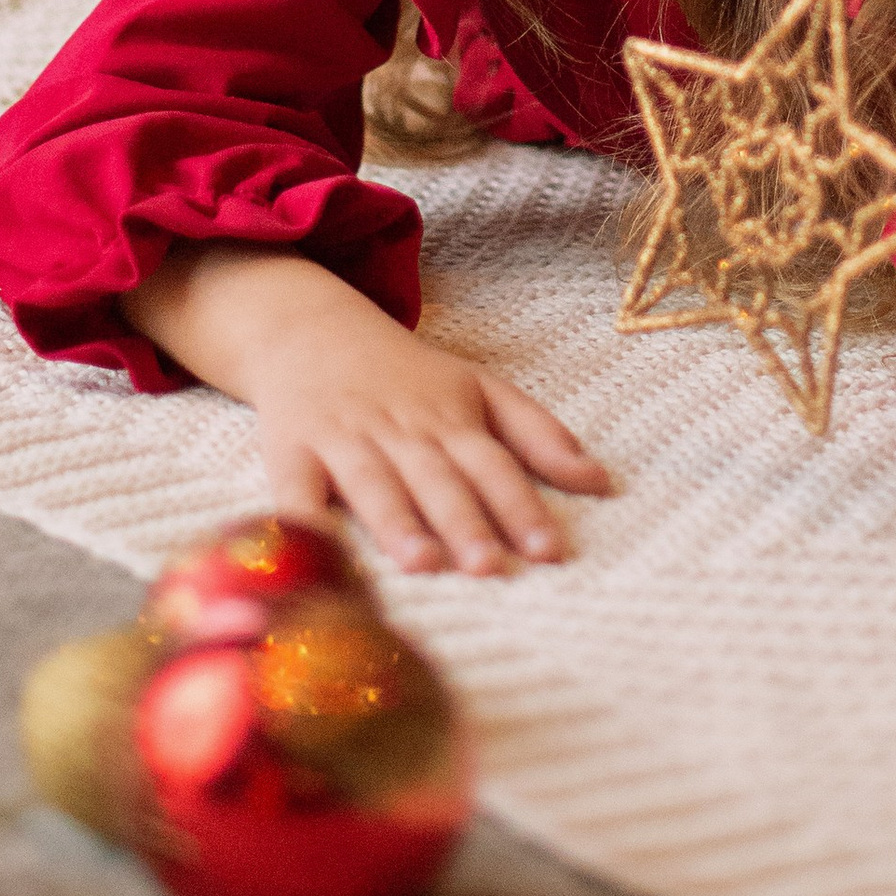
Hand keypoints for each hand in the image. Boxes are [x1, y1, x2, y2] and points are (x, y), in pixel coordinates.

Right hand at [126, 246, 610, 575]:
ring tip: (422, 565)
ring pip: (374, 484)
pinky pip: (295, 490)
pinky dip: (301, 519)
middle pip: (438, 478)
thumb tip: (603, 482)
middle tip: (490, 567)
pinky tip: (314, 550)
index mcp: (451, 417)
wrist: (310, 328)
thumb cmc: (406, 374)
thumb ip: (539, 435)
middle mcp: (401, 429)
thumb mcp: (479, 389)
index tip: (550, 551)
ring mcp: (344, 439)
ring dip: (397, 523)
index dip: (521, 505)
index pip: (493, 464)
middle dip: (464, 522)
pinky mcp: (291, 451)